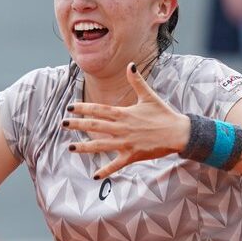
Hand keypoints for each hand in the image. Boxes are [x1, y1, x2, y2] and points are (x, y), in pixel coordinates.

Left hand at [62, 62, 189, 179]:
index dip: (84, 108)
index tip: (70, 107)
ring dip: (85, 148)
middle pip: (95, 126)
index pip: (99, 110)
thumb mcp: (149, 96)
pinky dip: (105, 170)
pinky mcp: (132, 156)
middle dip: (78, 125)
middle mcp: (122, 128)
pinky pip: (116, 164)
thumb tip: (131, 65)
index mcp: (124, 113)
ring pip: (101, 146)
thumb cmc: (163, 114)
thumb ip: (137, 82)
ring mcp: (126, 143)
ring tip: (70, 148)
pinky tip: (94, 175)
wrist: (178, 133)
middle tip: (63, 124)